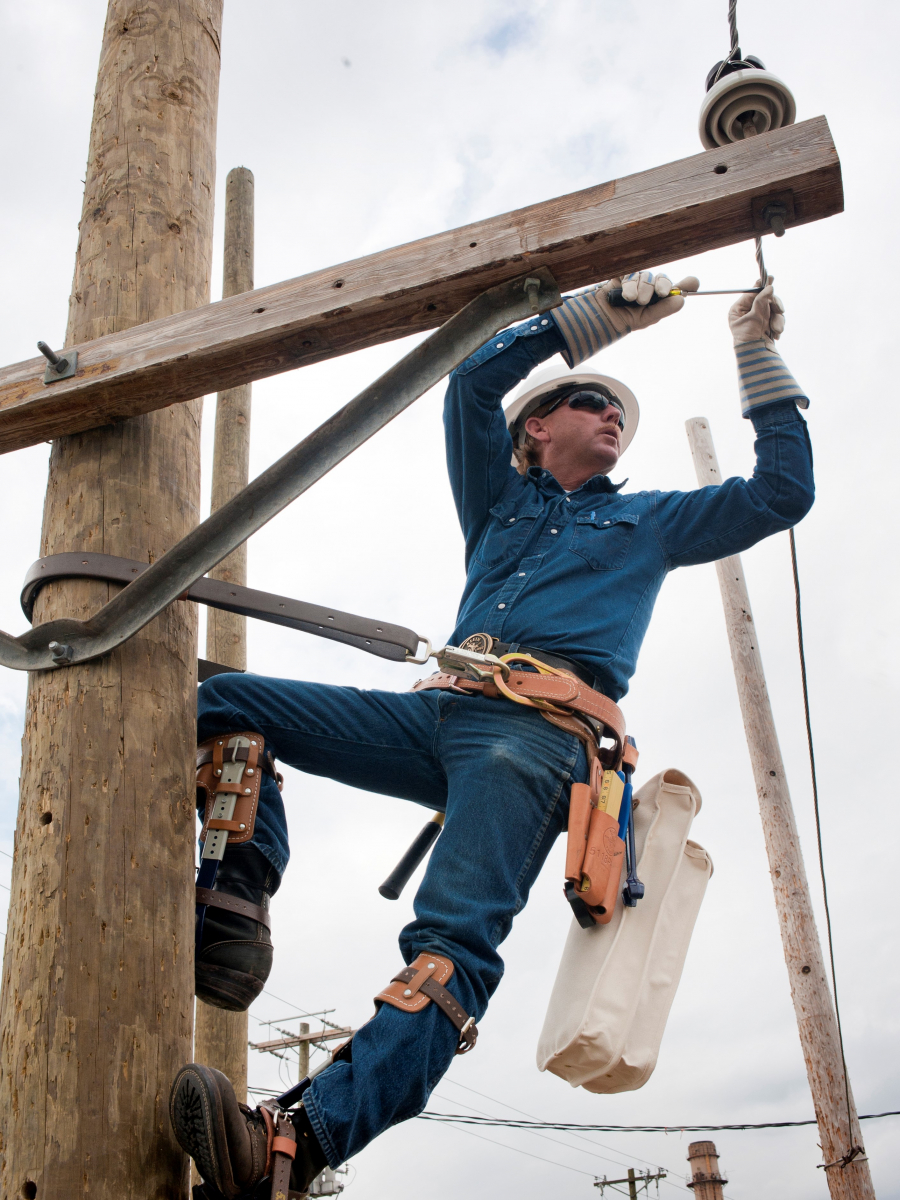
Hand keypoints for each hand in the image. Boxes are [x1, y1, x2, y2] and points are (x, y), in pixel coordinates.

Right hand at [554, 270, 698, 365]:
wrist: (599, 316)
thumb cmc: (623, 320)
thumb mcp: (645, 319)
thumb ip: (663, 309)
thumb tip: (682, 300)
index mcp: (660, 298)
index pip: (678, 286)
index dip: (687, 283)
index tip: (692, 283)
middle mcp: (652, 286)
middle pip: (663, 278)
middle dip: (658, 288)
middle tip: (648, 299)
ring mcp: (638, 278)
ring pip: (647, 275)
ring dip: (639, 288)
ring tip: (631, 300)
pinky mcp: (625, 273)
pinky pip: (633, 272)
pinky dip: (630, 284)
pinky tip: (624, 294)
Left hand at [729, 276, 784, 348]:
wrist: (756, 356)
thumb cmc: (749, 338)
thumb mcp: (755, 317)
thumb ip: (762, 301)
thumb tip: (769, 287)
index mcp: (739, 309)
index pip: (751, 293)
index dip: (761, 285)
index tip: (770, 278)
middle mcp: (748, 312)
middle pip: (765, 299)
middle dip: (775, 306)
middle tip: (780, 310)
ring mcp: (758, 317)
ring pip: (774, 308)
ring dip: (778, 319)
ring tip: (777, 330)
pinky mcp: (767, 324)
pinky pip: (777, 317)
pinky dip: (778, 325)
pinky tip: (776, 334)